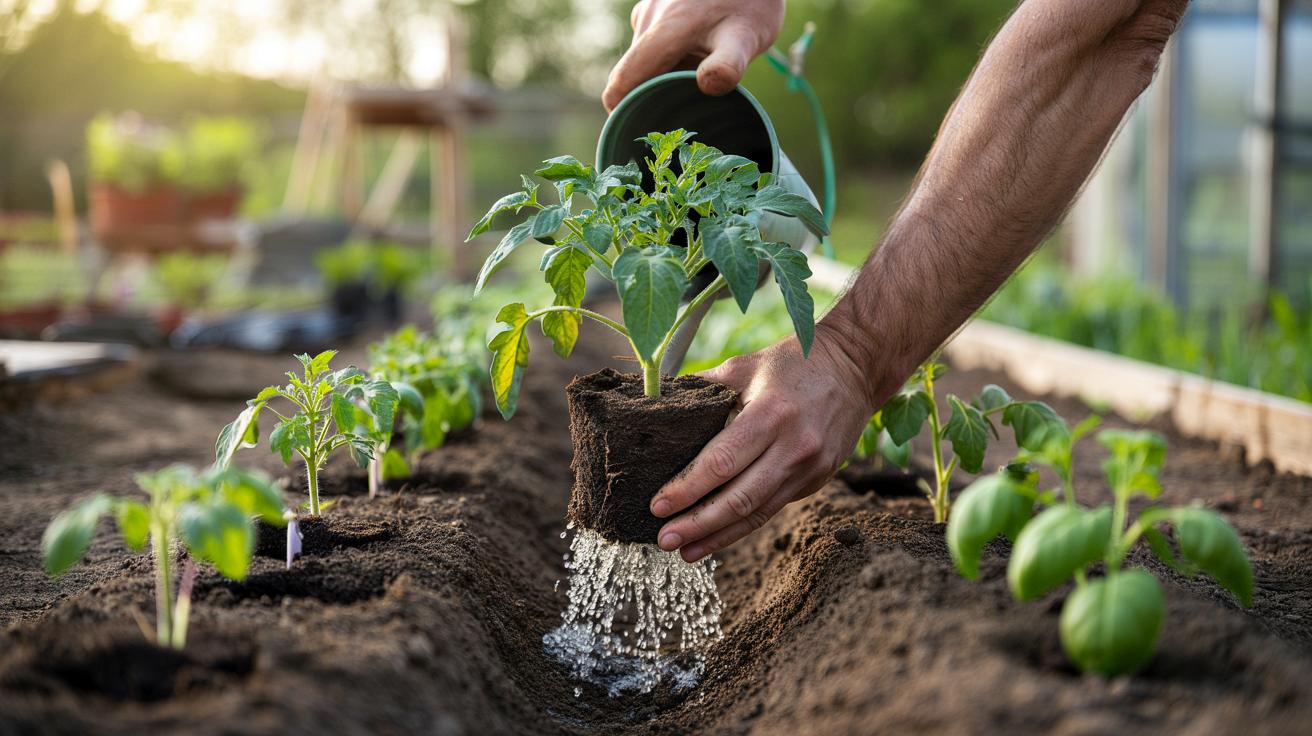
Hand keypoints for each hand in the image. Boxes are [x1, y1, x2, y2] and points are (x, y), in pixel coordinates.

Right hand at [602, 0, 784, 110]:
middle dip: (652, 94)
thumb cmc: (752, 1)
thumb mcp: (748, 36)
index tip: (638, 129)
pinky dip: (669, 55)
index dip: (622, 110)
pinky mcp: (658, 5)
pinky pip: (653, 40)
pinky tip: (698, 55)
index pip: (623, 80)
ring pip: (645, 56)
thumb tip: (707, 85)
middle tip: (683, 112)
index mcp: (663, 32)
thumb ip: (728, 64)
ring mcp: (650, 8)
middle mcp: (648, 19)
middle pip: (634, 72)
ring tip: (697, 79)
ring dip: (663, 73)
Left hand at [652, 325, 879, 561]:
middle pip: (739, 499)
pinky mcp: (817, 480)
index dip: (688, 488)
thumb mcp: (744, 366)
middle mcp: (794, 447)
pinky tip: (716, 536)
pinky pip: (773, 507)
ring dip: (718, 536)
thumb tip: (655, 406)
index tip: (658, 505)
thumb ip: (702, 388)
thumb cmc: (793, 362)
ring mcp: (810, 468)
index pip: (722, 463)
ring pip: (757, 513)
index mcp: (772, 414)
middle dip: (697, 524)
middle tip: (664, 539)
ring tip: (685, 551)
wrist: (856, 368)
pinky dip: (742, 526)